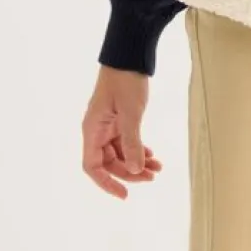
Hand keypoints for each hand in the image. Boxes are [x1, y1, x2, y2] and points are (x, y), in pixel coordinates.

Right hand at [82, 66, 163, 198]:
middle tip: (152, 177)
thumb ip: (131, 142)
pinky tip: (152, 155)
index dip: (106, 183)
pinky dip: (139, 150)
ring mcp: (107, 126)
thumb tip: (133, 170)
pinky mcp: (118, 121)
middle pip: (109, 163)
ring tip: (157, 168)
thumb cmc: (125, 81)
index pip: (92, 166)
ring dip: (137, 162)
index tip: (124, 194)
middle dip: (129, 172)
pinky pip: (126, 142)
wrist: (129, 57)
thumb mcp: (131, 113)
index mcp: (92, 130)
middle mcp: (96, 131)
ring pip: (120, 154)